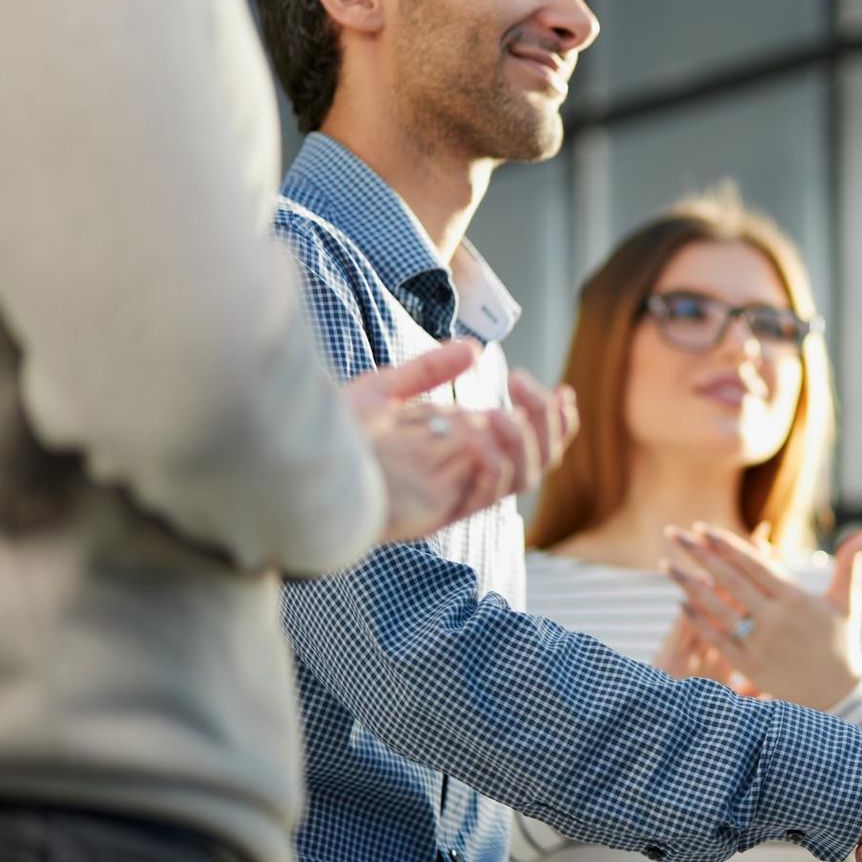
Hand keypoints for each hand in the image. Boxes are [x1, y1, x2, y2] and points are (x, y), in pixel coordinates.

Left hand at [344, 342, 577, 542]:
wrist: (298, 471)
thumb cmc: (334, 437)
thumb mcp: (384, 390)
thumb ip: (428, 371)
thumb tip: (473, 348)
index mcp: (463, 442)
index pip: (531, 437)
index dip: (555, 419)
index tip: (564, 389)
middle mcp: (467, 468)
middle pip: (538, 456)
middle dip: (546, 421)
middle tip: (523, 384)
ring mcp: (455, 491)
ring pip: (521, 479)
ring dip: (523, 444)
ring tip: (500, 412)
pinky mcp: (437, 513)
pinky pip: (481, 500)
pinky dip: (491, 472)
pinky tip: (480, 444)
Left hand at [660, 523, 861, 708]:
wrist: (837, 695)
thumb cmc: (840, 642)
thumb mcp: (846, 601)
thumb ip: (851, 562)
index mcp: (796, 599)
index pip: (755, 564)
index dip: (727, 545)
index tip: (703, 528)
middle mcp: (776, 620)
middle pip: (729, 580)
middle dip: (699, 555)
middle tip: (674, 534)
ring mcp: (761, 644)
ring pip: (717, 608)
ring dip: (688, 585)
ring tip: (665, 565)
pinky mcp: (750, 666)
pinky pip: (718, 639)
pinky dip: (698, 621)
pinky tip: (681, 603)